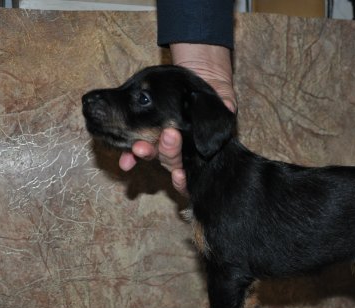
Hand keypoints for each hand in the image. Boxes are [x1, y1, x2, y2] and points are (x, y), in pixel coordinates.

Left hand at [119, 43, 235, 193]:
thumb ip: (226, 104)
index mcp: (200, 152)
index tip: (179, 174)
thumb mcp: (223, 98)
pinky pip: (134, 148)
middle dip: (167, 153)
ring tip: (139, 148)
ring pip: (154, 155)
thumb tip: (230, 107)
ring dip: (146, 153)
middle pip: (173, 163)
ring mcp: (161, 146)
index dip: (184, 181)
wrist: (194, 79)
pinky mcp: (143, 135)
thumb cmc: (210, 95)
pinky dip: (129, 154)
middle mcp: (181, 155)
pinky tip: (125, 160)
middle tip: (167, 137)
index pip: (193, 176)